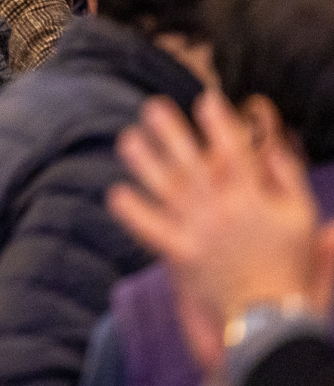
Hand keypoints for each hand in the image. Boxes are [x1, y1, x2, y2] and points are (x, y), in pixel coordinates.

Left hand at [108, 93, 333, 370]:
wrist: (272, 317)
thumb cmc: (288, 265)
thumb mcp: (301, 218)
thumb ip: (289, 179)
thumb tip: (273, 143)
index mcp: (252, 197)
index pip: (234, 151)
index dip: (220, 122)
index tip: (206, 98)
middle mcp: (222, 208)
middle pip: (192, 162)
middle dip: (171, 131)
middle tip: (152, 106)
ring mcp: (198, 230)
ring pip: (166, 188)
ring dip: (145, 161)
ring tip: (128, 138)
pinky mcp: (181, 254)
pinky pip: (152, 229)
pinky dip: (134, 212)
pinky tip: (115, 193)